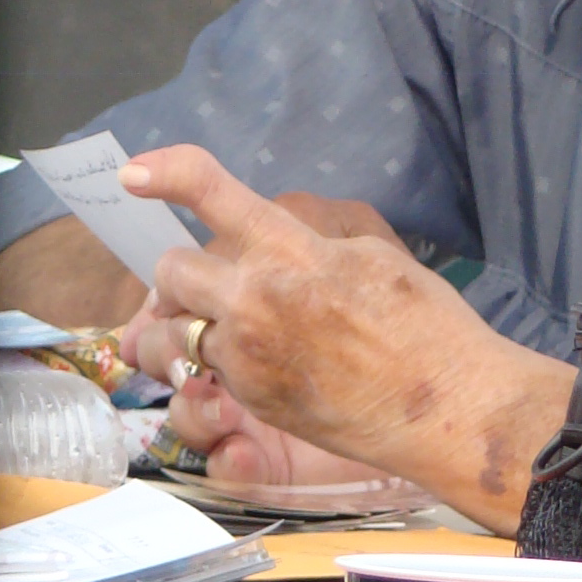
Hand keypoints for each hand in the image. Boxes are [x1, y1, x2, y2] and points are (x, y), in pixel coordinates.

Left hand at [119, 146, 571, 530]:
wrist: (447, 408)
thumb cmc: (426, 325)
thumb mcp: (371, 254)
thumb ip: (307, 241)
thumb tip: (272, 234)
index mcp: (290, 252)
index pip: (210, 193)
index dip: (167, 173)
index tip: (135, 174)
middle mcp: (256, 302)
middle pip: (171, 272)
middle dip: (182, 274)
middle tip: (208, 282)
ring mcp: (249, 358)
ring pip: (177, 331)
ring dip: (194, 325)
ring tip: (231, 328)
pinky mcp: (253, 401)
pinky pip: (209, 372)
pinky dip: (222, 363)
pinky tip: (266, 362)